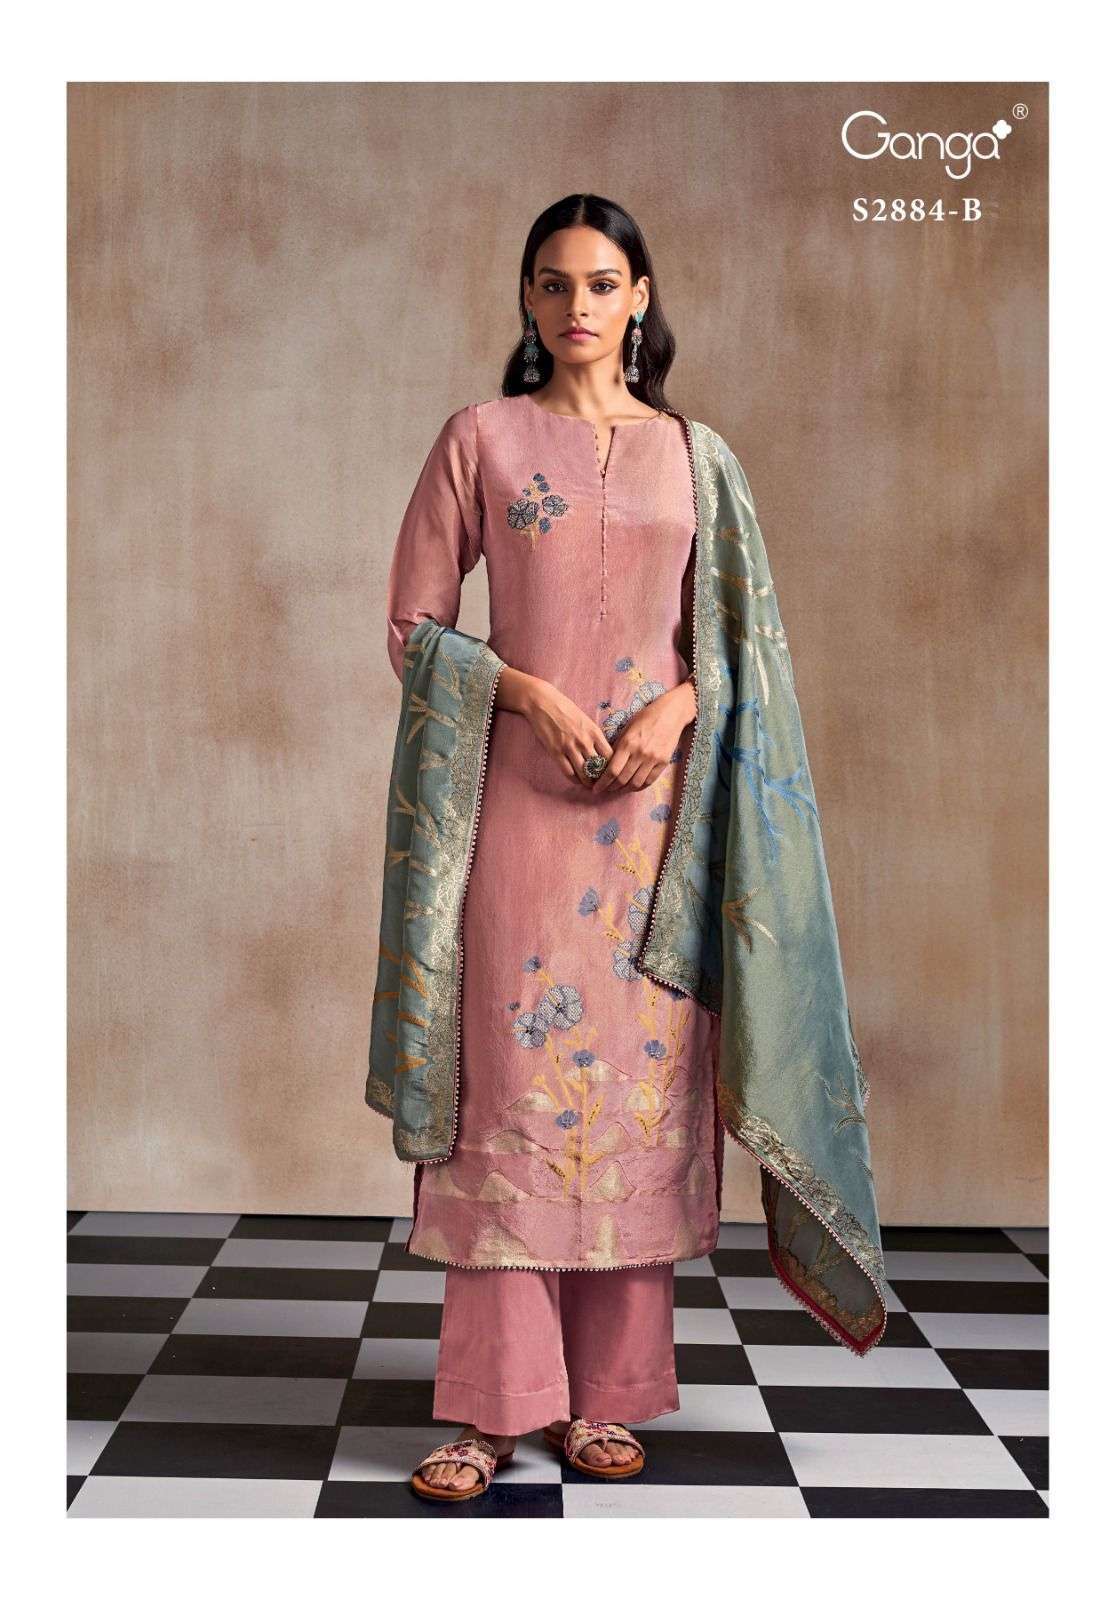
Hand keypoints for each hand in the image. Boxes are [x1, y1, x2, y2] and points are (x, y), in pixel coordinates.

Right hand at [513, 673, 614, 787]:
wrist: (543, 702)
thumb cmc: (565, 708)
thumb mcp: (585, 719)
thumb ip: (593, 735)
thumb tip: (601, 751)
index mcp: (594, 732)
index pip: (610, 756)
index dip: (612, 767)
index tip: (611, 772)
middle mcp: (584, 741)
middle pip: (598, 767)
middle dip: (601, 778)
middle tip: (602, 784)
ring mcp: (570, 747)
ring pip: (584, 773)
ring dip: (588, 782)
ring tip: (589, 785)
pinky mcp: (556, 751)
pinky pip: (568, 772)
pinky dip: (573, 779)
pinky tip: (576, 780)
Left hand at [589, 682, 695, 794]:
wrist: (671, 713)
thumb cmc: (646, 717)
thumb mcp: (627, 728)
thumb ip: (618, 746)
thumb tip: (606, 764)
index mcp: (628, 743)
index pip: (612, 770)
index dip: (603, 782)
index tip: (596, 788)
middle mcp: (640, 753)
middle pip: (622, 779)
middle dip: (611, 788)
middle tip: (605, 790)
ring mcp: (653, 759)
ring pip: (635, 784)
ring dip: (624, 790)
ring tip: (618, 789)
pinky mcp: (664, 762)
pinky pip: (649, 781)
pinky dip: (639, 787)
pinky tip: (632, 786)